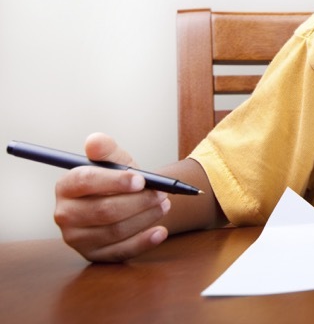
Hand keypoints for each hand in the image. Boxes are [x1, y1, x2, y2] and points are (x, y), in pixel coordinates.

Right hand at [54, 132, 170, 261]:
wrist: (126, 202)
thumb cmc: (118, 180)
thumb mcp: (115, 161)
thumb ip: (106, 149)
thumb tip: (95, 141)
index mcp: (66, 186)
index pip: (85, 181)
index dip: (114, 181)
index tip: (141, 180)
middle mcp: (65, 214)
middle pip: (103, 210)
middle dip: (138, 201)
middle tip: (162, 194)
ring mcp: (77, 238)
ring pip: (115, 231)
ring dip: (145, 217)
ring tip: (164, 205)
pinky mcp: (94, 255)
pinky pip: (120, 252)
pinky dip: (144, 242)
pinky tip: (160, 231)